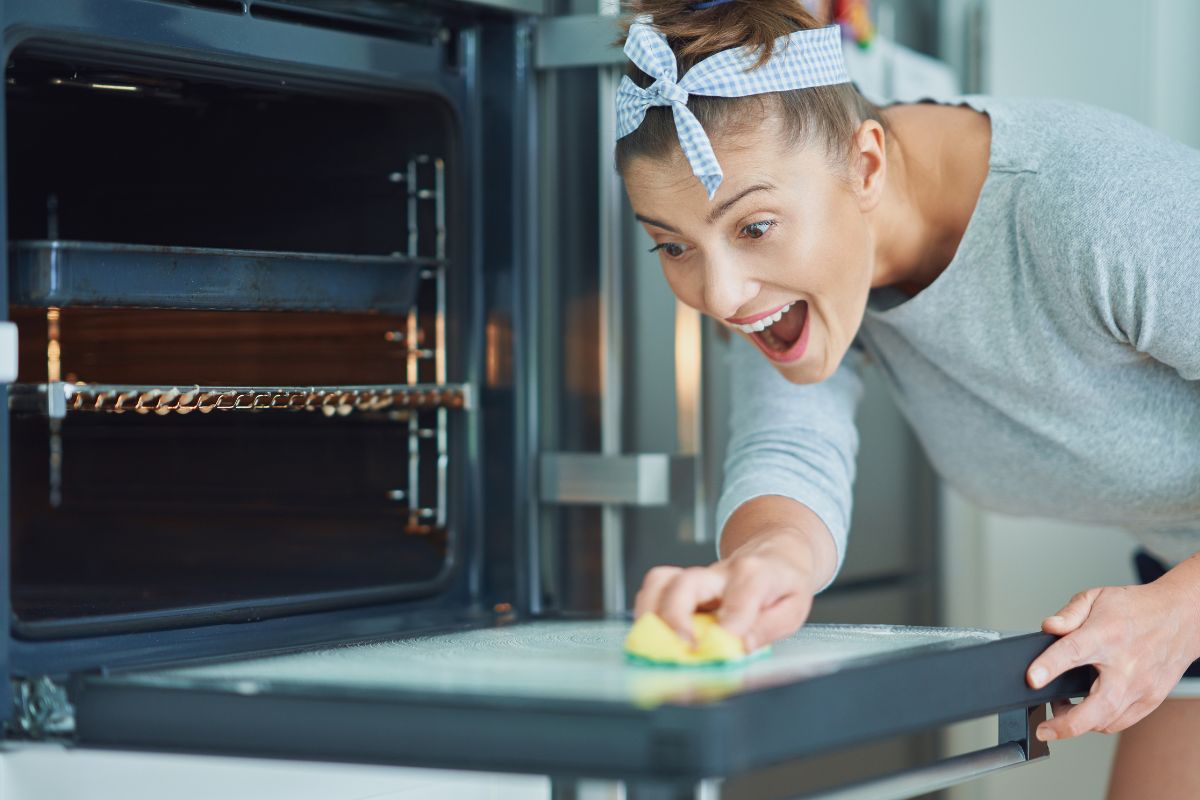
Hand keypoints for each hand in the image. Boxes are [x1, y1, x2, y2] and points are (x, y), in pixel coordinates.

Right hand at [632, 528, 820, 651]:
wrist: (775, 554)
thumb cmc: (783, 584)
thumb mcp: (793, 609)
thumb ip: (766, 629)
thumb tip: (738, 646)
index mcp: (755, 576)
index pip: (739, 599)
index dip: (729, 626)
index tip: (721, 649)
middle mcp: (720, 572)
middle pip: (686, 584)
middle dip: (676, 618)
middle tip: (683, 648)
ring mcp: (697, 575)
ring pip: (661, 582)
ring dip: (652, 614)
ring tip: (658, 644)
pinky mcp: (682, 582)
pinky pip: (655, 589)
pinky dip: (647, 612)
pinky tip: (655, 634)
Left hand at [1026, 575, 1199, 740]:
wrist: (1182, 618)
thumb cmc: (1138, 608)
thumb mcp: (1096, 597)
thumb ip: (1068, 613)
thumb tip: (1048, 627)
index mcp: (1107, 635)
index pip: (1074, 652)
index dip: (1049, 667)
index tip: (1032, 680)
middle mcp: (1127, 665)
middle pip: (1098, 704)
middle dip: (1067, 724)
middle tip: (1044, 729)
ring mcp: (1142, 686)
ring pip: (1108, 721)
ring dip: (1080, 723)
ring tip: (1062, 710)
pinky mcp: (1151, 699)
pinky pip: (1121, 722)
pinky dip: (1100, 722)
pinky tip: (1087, 710)